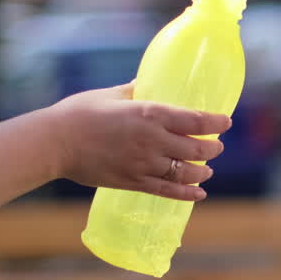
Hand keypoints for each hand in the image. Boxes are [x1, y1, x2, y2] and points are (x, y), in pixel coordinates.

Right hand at [49, 83, 231, 201]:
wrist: (54, 142)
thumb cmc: (79, 112)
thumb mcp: (112, 95)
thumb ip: (134, 91)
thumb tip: (145, 85)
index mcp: (150, 113)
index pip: (195, 120)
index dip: (216, 122)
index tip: (226, 122)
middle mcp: (153, 140)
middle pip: (196, 148)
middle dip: (212, 149)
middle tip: (216, 147)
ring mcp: (144, 164)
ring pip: (185, 172)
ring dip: (202, 172)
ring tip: (207, 170)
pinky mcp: (133, 182)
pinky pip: (167, 191)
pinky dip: (186, 194)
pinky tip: (198, 194)